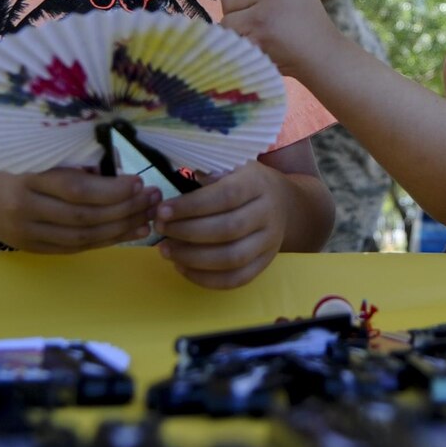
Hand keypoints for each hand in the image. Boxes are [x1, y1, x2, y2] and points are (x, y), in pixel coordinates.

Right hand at [0, 163, 159, 253]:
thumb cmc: (15, 166)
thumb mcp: (36, 154)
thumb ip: (71, 161)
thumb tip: (118, 168)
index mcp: (26, 178)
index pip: (74, 189)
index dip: (111, 189)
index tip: (138, 182)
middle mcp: (24, 209)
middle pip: (83, 216)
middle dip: (124, 209)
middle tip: (153, 197)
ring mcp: (28, 234)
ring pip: (82, 238)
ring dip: (121, 228)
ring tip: (149, 216)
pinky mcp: (34, 249)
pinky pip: (76, 248)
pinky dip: (107, 241)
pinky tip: (131, 232)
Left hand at [154, 161, 292, 288]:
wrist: (285, 203)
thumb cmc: (247, 183)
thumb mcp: (232, 167)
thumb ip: (206, 177)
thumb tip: (178, 196)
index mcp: (257, 184)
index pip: (225, 197)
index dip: (191, 206)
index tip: (162, 211)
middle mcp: (268, 213)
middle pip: (228, 229)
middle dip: (187, 232)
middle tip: (160, 231)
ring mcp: (270, 242)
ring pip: (232, 258)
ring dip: (193, 258)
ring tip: (166, 251)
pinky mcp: (265, 263)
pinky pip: (236, 279)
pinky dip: (206, 278)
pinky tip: (182, 267)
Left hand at [221, 0, 341, 78]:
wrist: (320, 54)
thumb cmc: (302, 22)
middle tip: (256, 10)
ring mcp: (268, 2)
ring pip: (227, 2)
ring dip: (236, 17)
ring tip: (259, 27)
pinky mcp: (258, 25)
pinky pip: (227, 24)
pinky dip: (235, 35)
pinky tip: (254, 40)